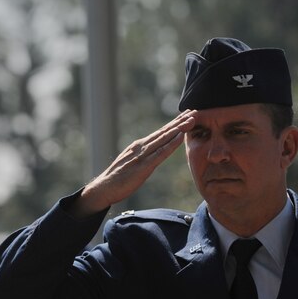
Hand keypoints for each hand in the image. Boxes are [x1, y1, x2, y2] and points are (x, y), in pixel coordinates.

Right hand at [71, 111, 195, 217]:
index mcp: (138, 146)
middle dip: (179, 121)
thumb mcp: (131, 164)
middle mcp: (141, 147)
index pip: (159, 133)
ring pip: (164, 138)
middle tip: (193, 111)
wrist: (104, 188)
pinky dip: (172, 143)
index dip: (173, 124)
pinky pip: (161, 153)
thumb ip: (141, 157)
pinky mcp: (144, 166)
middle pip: (163, 132)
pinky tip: (181, 136)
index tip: (185, 115)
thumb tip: (150, 156)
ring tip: (191, 119)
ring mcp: (142, 155)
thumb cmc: (117, 179)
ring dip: (178, 128)